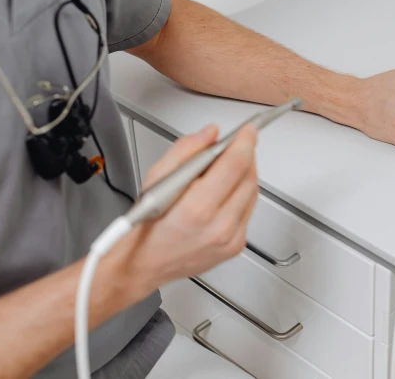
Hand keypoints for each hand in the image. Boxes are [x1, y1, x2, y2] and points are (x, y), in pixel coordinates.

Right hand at [112, 124, 258, 295]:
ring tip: (226, 168)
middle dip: (245, 155)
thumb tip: (210, 134)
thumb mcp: (156, 177)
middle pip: (248, 177)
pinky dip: (241, 195)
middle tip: (234, 145)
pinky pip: (248, 210)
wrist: (143, 263)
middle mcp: (218, 227)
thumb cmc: (146, 225)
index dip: (244, 142)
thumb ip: (186, 150)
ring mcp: (230, 239)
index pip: (234, 165)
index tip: (247, 131)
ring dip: (244, 174)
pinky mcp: (236, 245)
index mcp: (196, 210)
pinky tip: (224, 192)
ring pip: (252, 193)